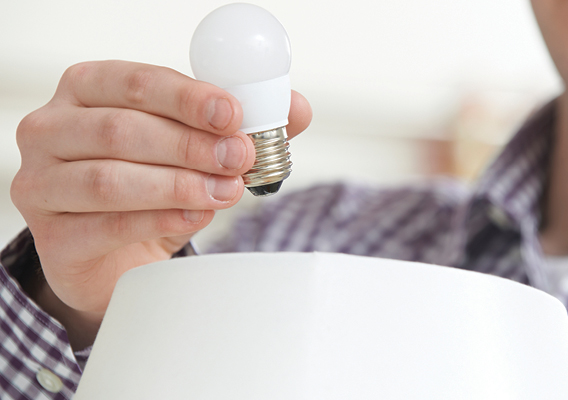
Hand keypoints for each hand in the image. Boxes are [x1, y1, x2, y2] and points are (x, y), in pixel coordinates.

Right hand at [10, 60, 311, 347]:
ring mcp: (41, 184)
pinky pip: (105, 226)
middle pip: (121, 129)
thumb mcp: (192, 149)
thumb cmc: (148, 188)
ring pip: (108, 179)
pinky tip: (197, 215)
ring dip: (178, 184)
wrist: (113, 254)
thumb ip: (239, 127)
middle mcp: (53, 129)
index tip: (233, 114)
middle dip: (191, 144)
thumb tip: (295, 109)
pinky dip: (159, 220)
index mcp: (87, 90)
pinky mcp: (51, 236)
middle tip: (240, 156)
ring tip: (226, 191)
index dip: (188, 97)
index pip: (135, 82)